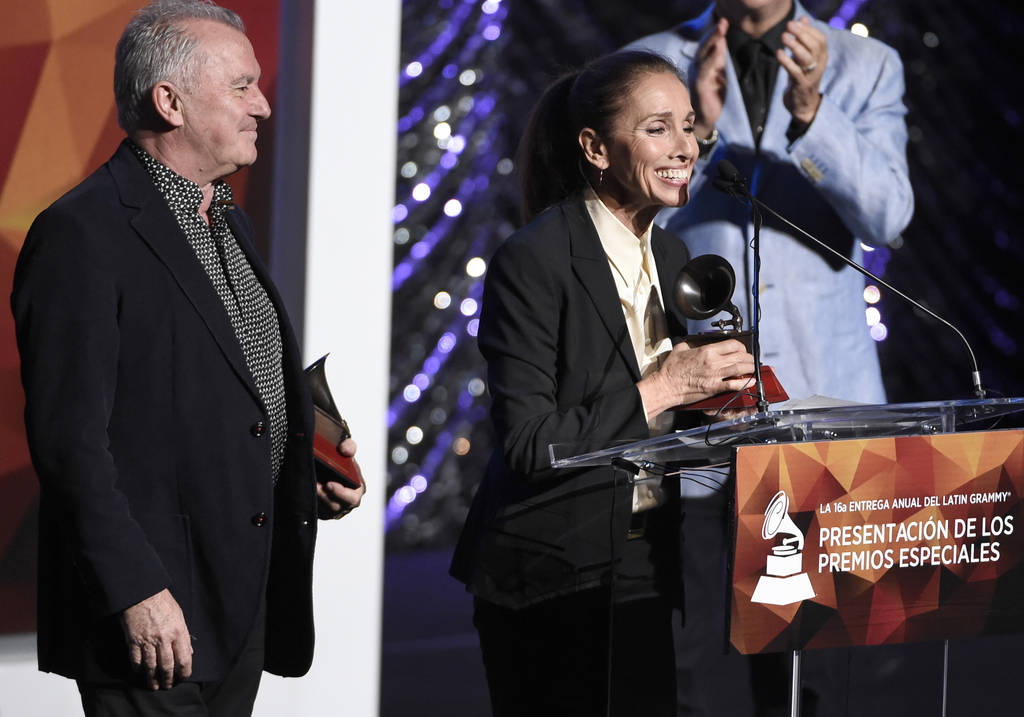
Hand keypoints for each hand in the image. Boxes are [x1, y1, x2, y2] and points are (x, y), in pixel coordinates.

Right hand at [120, 588, 191, 689]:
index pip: (184, 658)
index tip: (183, 677)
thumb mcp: (179, 615)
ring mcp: (148, 641)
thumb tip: (189, 652)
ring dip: (152, 679)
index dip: (184, 671)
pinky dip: (138, 669)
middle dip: (168, 679)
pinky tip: (140, 673)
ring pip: (151, 666)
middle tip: (168, 686)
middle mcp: (164, 638)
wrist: (141, 593)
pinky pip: (136, 660)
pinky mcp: (134, 641)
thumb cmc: (162, 601)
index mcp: (178, 631)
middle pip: (167, 666)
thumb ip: (184, 635)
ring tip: (154, 686)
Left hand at [316, 438, 364, 518]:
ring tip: (308, 484)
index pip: (352, 498)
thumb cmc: (342, 461)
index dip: (340, 493)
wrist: (331, 468)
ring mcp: (335, 510)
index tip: (328, 484)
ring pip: (323, 510)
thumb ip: (349, 446)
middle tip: (314, 485)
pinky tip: (306, 489)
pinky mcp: (323, 513)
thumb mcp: (347, 450)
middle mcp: (347, 503)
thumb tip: (345, 449)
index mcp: (358, 489)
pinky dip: (310, 500)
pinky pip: (316, 511)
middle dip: (324, 496)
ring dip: (315, 497)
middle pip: (335, 506)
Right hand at [638, 338, 754, 417]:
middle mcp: (713, 362)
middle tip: (750, 360)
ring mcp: (714, 375)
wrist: (666, 386)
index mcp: (706, 351)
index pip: (733, 344)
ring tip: (752, 369)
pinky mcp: (714, 388)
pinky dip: (745, 383)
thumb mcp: (681, 349)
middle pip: (740, 356)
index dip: (741, 347)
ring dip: (750, 369)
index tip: (742, 350)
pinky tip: (750, 382)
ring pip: (741, 369)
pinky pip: (734, 384)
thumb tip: (698, 342)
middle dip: (749, 358)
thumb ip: (692, 344)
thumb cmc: (671, 370)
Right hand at [692, 17, 728, 138]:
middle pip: (706, 48)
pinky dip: (711, 58)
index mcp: (705, 66)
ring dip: (713, 42)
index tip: (724, 22)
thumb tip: (723, 43)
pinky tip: (718, 49)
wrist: (706, 119)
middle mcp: (699, 69)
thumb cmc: (713, 98)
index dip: (716, 34)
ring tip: (721, 31)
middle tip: (723, 22)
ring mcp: (698, 76)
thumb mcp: (720, 76)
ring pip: (704, 56)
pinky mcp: (699, 85)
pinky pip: (705, 69)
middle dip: (715, 34)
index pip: (710, 47)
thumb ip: (720, 61)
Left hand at [778, 16, 827, 123]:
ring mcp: (811, 76)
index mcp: (822, 57)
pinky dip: (786, 61)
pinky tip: (778, 53)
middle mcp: (819, 65)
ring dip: (794, 46)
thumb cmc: (802, 78)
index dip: (809, 30)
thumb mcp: (804, 58)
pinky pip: (795, 71)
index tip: (796, 22)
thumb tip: (802, 18)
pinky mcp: (801, 86)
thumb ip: (804, 39)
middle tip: (788, 25)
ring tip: (783, 37)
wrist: (803, 106)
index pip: (820, 39)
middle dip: (802, 34)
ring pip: (806, 58)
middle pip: (814, 46)